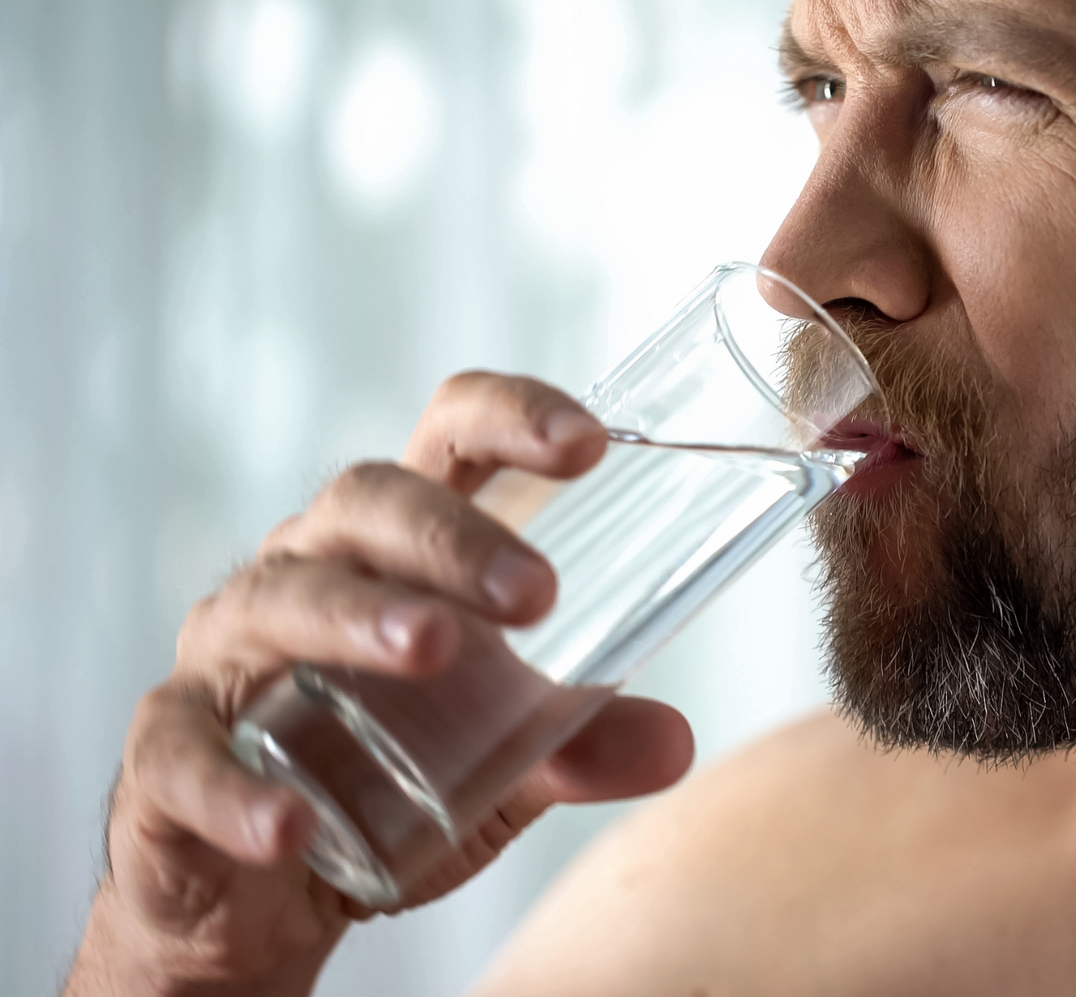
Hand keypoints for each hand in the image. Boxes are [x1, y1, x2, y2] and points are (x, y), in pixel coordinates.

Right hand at [65, 372, 695, 996]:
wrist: (265, 892)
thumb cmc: (387, 776)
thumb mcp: (504, 766)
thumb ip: (582, 746)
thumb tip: (675, 742)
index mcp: (397, 551)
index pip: (449, 443)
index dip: (512, 418)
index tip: (590, 443)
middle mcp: (306, 571)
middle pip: (365, 503)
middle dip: (453, 536)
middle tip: (539, 594)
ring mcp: (227, 654)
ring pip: (280, 600)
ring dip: (361, 617)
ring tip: (436, 647)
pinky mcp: (166, 751)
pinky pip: (188, 753)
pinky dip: (240, 789)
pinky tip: (294, 825)